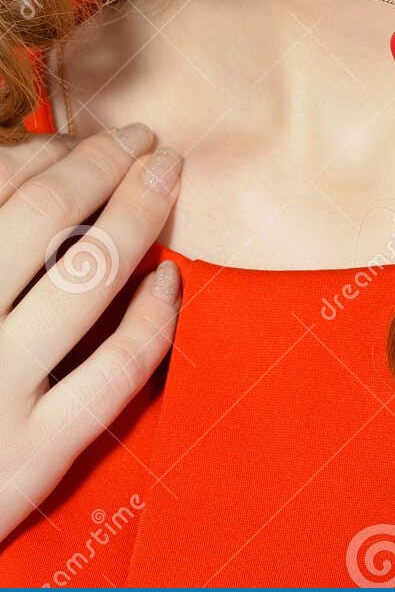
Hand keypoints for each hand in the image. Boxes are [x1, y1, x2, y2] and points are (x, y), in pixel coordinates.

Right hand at [0, 123, 182, 543]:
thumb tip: (28, 162)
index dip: (54, 150)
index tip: (92, 136)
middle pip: (45, 213)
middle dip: (105, 162)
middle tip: (144, 137)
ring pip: (89, 274)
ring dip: (139, 211)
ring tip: (167, 179)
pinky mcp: (32, 455)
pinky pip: (118, 368)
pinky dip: (154, 313)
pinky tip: (170, 279)